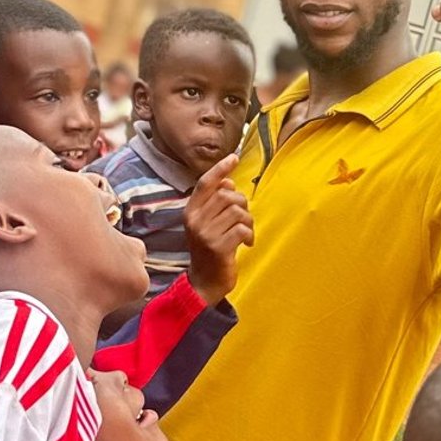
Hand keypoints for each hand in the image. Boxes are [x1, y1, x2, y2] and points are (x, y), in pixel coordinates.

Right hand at [185, 152, 252, 304]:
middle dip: (242, 204)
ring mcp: (205, 234)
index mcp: (190, 212)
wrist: (204, 283)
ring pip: (238, 211)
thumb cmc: (209, 250)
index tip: (234, 157)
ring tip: (245, 233)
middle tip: (244, 220)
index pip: (205, 183)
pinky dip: (249, 234)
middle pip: (227, 195)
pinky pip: (242, 228)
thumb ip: (215, 203)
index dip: (220, 169)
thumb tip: (229, 181)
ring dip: (248, 221)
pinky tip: (246, 243)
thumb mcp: (207, 224)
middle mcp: (194, 220)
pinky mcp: (218, 247)